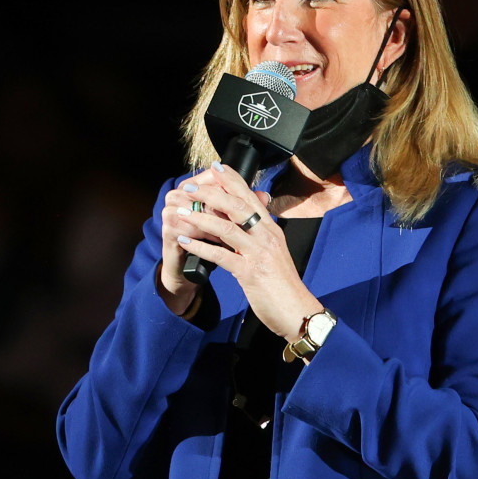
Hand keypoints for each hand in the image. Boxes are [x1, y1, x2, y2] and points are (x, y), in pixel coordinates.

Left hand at [170, 162, 319, 338]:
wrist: (296, 310)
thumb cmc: (282, 283)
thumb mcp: (272, 252)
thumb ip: (258, 234)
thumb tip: (242, 219)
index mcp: (271, 229)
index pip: (251, 196)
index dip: (232, 180)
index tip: (215, 167)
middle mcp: (267, 236)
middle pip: (237, 205)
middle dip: (210, 192)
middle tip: (189, 186)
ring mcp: (259, 253)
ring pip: (226, 227)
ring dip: (200, 217)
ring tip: (181, 212)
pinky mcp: (250, 273)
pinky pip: (220, 255)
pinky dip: (200, 247)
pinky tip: (184, 242)